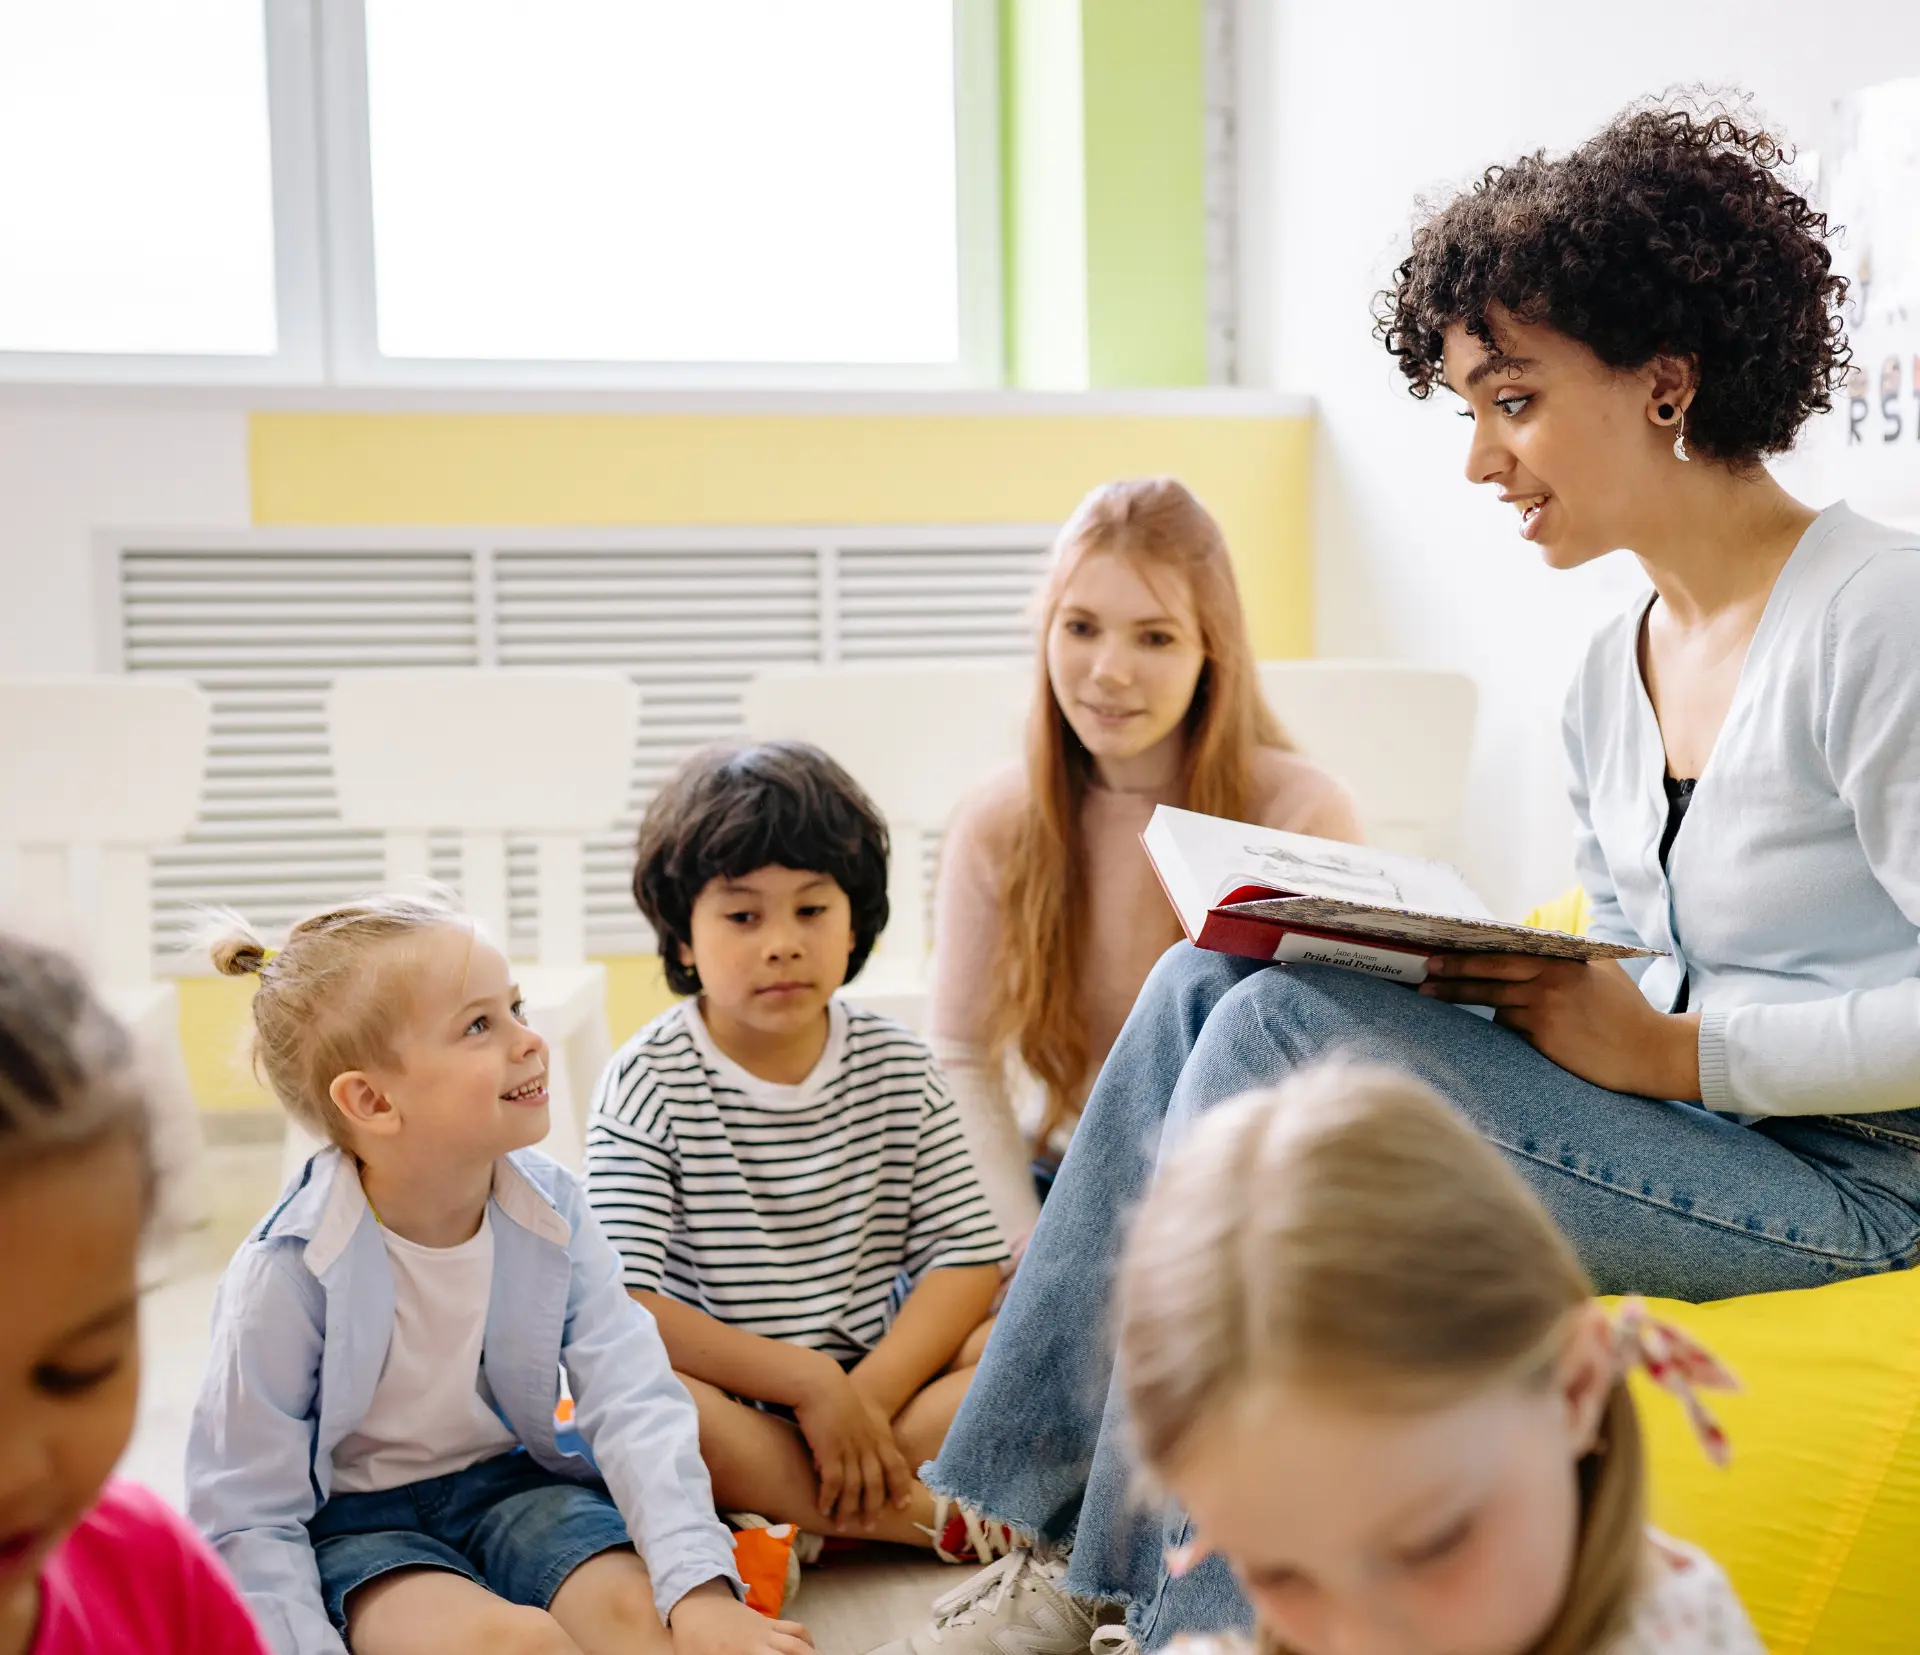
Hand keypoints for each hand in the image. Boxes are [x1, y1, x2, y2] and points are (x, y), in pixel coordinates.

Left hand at [670, 1580, 812, 1654]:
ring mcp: (765, 1630)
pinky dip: (806, 1640)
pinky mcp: (767, 1622)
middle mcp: (757, 1644)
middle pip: (793, 1652)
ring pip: (798, 1641)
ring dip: (810, 1654)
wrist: (695, 1603)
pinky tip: (809, 1650)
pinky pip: (794, 1628)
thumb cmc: (691, 1641)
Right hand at [790, 1357, 915, 1527]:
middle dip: (873, 1507)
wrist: (820, 1384)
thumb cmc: (837, 1398)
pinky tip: (823, 1510)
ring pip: (854, 1488)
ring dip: (849, 1509)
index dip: (900, 1487)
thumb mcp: (860, 1416)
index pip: (896, 1466)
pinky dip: (829, 1498)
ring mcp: (850, 1448)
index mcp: (878, 1436)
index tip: (902, 1506)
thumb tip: (854, 1460)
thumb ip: (863, 1437)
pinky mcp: (830, 1450)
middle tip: (869, 1527)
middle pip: (876, 1483)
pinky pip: (833, 1482)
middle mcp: (867, 1445)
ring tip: (842, 1526)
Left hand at [1420, 955, 1700, 1098]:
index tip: (1442, 951)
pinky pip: (1511, 1029)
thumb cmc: (1628, 1011)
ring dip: (1466, 998)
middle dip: (1452, 974)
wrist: (1651, 1052)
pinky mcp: (1544, 1039)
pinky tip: (1503, 1025)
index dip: (1470, 953)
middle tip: (1425, 973)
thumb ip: (1571, 956)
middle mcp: (1550, 983)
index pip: (1505, 953)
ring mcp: (1545, 1012)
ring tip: (1433, 995)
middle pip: (1489, 975)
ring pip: (1495, 1004)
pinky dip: (1506, 1025)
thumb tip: (1537, 942)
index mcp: (1562, 962)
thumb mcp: (1603, 970)